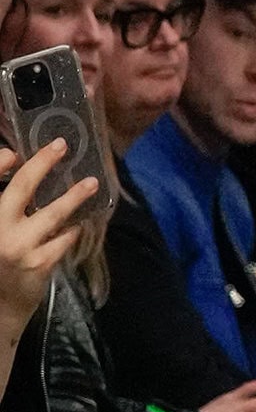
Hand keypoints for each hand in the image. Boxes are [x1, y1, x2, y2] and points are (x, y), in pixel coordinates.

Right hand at [0, 141, 101, 337]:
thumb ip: (5, 207)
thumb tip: (13, 163)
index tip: (14, 152)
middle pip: (19, 189)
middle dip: (41, 164)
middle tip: (60, 147)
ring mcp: (18, 247)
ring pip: (52, 214)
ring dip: (74, 196)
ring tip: (92, 183)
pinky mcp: (40, 264)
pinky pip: (63, 239)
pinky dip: (72, 229)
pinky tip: (78, 224)